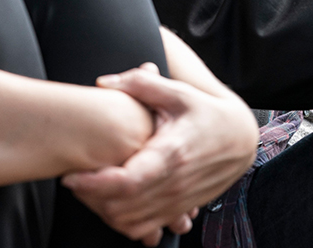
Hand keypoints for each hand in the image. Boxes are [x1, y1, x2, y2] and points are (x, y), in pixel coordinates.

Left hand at [61, 63, 257, 245]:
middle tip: (75, 180)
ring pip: (132, 224)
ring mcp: (179, 202)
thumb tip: (104, 82)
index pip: (127, 181)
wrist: (241, 139)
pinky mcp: (180, 210)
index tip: (71, 176)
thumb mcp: (177, 92)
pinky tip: (113, 204)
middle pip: (122, 207)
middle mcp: (175, 184)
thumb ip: (140, 83)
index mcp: (171, 154)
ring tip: (89, 191)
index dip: (94, 184)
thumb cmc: (206, 112)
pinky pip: (146, 229)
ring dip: (105, 213)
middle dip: (91, 199)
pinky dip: (125, 224)